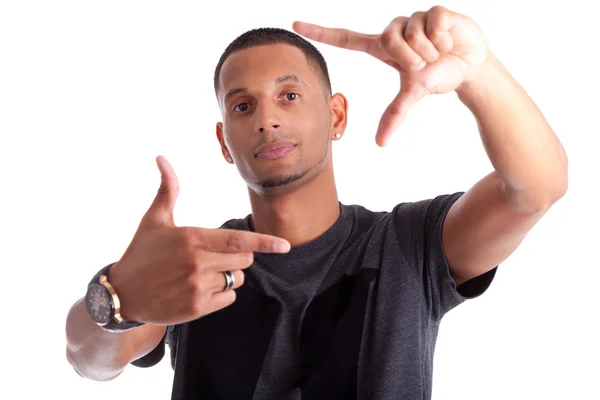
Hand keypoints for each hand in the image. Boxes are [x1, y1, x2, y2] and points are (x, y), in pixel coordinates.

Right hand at [108, 156, 290, 324]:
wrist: (122, 294)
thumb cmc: (141, 253)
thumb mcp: (154, 219)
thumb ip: (167, 189)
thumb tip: (162, 158)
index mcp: (192, 238)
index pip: (238, 240)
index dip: (265, 243)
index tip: (285, 246)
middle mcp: (197, 263)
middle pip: (244, 258)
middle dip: (237, 255)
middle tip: (214, 254)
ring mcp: (197, 287)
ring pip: (237, 279)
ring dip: (228, 274)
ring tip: (201, 272)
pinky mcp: (197, 308)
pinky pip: (229, 298)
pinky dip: (222, 294)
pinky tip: (200, 288)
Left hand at [293, 5, 491, 145]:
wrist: (470, 67)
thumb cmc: (437, 77)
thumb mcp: (413, 93)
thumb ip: (395, 114)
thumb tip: (380, 143)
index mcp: (382, 48)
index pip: (345, 38)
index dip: (321, 32)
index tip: (295, 25)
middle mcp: (394, 31)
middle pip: (388, 38)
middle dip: (409, 58)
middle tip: (424, 65)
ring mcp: (413, 18)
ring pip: (411, 32)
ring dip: (429, 50)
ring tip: (438, 52)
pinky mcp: (434, 10)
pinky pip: (432, 22)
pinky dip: (443, 38)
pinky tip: (449, 40)